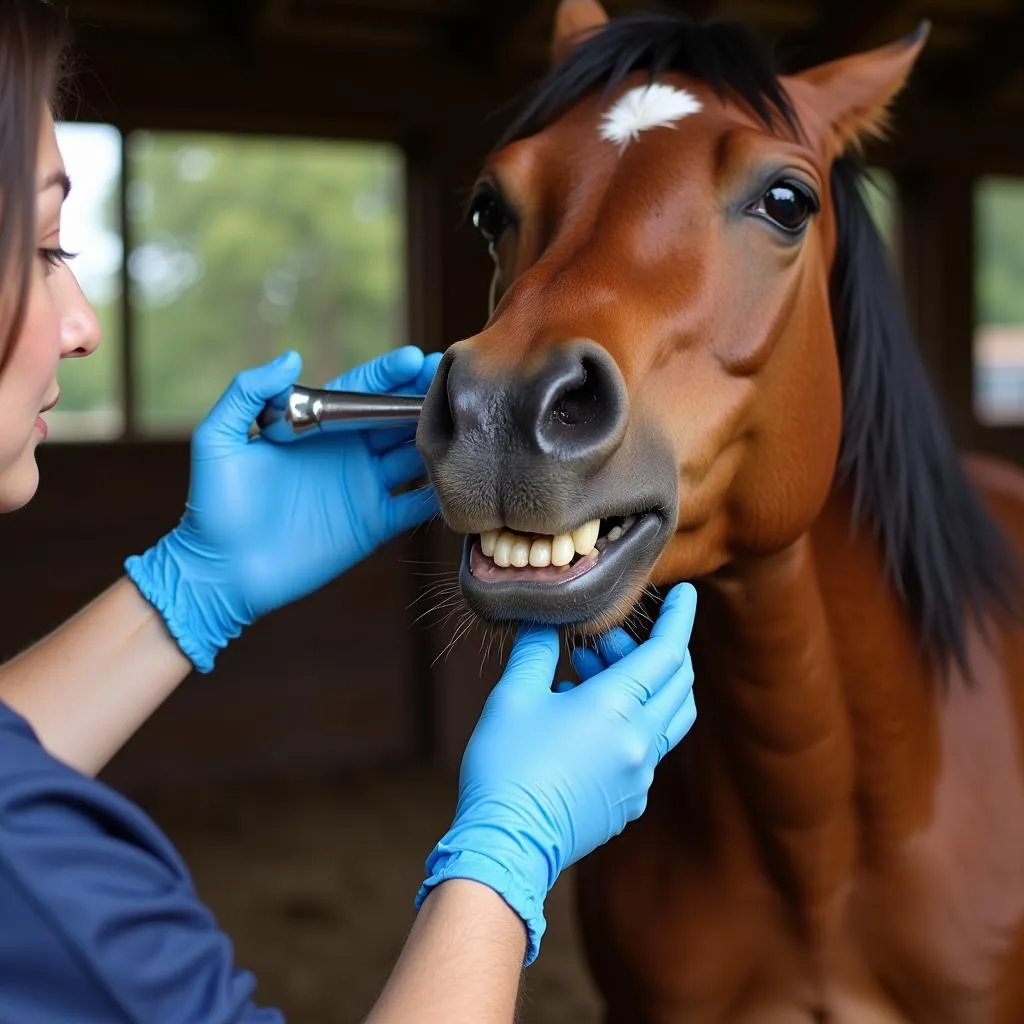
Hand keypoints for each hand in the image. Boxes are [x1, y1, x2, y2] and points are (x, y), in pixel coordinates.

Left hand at [125, 346, 440, 672]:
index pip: (360, 390)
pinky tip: (461, 480)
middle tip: (457, 387)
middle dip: (425, 399)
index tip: (416, 359)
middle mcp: (344, 452)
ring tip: (466, 426)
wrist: (220, 573)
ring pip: (413, 456)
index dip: (389, 374)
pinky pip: (414, 506)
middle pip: (395, 418)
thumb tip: (291, 358)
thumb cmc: (212, 505)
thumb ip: (248, 394)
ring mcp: (362, 488)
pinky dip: (438, 494)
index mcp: (313, 427)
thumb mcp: (218, 441)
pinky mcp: (372, 524)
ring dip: (438, 441)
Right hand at [415, 583, 697, 965]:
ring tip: (586, 675)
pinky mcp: (629, 802)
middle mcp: (640, 742)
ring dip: (642, 686)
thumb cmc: (505, 765)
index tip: (686, 594)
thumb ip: (535, 649)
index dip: (680, 619)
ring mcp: (639, 777)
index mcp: (617, 708)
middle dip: (650, 650)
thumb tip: (543, 621)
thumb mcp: (513, 695)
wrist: (506, 845)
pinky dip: (630, 722)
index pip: (668, 652)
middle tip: (605, 640)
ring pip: (667, 717)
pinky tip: (581, 722)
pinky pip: (646, 749)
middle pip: (677, 683)